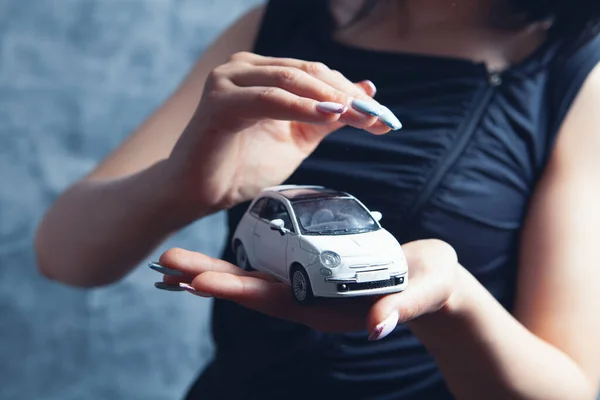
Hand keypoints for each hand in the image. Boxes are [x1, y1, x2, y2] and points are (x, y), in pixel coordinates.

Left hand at [151, 239, 459, 340]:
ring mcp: (309, 286)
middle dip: (209, 278)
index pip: (274, 300)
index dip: (237, 290)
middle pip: (251, 290)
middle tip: (165, 265)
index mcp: (329, 308)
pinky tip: (218, 250)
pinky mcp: (313, 270)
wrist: (433, 283)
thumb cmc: (430, 285)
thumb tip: (379, 326)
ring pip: (253, 279)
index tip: (199, 281)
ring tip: (175, 262)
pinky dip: (239, 259)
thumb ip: (402, 306)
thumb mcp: (423, 291)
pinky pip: (269, 264)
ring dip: (213, 270)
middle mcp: (311, 300)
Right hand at [164, 52, 401, 213]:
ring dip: (331, 99)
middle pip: (309, 73)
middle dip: (348, 96)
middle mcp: (244, 68)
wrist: (199, 193)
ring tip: (361, 117)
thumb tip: (368, 90)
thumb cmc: (243, 166)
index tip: (383, 117)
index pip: (317, 74)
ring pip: (292, 80)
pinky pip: (269, 99)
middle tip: (378, 116)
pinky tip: (328, 117)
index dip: (351, 93)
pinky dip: (301, 108)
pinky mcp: (219, 101)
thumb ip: (328, 116)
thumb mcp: (297, 139)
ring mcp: (229, 80)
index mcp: (262, 72)